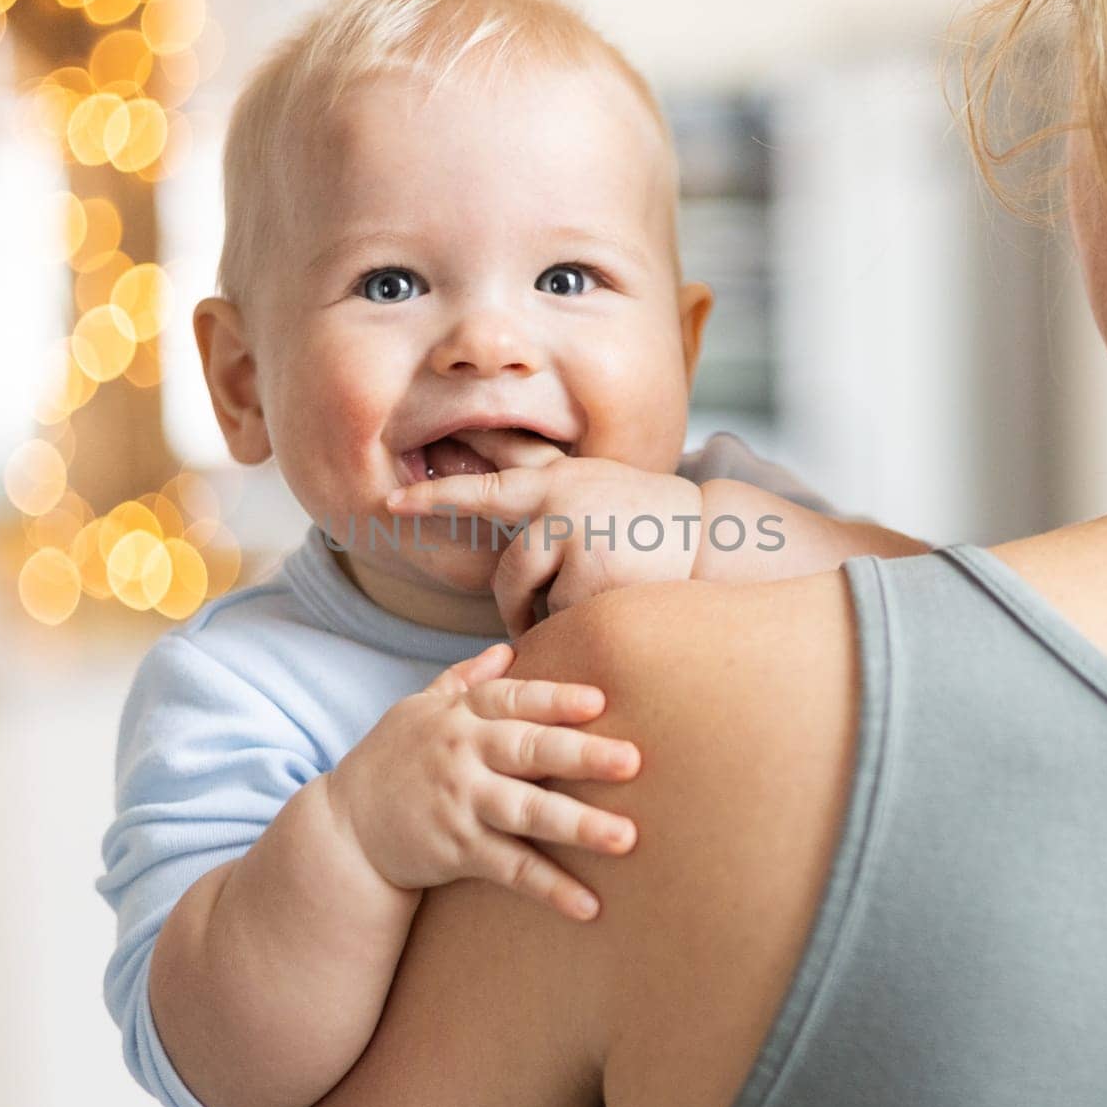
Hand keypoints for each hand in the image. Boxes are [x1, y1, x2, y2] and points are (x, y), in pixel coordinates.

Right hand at [325, 643, 640, 921]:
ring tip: (627, 837)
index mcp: (460, 715)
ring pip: (526, 813)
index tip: (599, 701)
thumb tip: (508, 648)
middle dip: (581, 756)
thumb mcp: (418, 709)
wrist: (344, 828)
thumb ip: (465, 680)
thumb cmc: (392, 760)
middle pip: (528, 751)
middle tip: (633, 761)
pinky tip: (589, 904)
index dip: (555, 698)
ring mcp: (460, 804)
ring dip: (577, 826)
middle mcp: (462, 755)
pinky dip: (550, 888)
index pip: (513, 700)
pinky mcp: (457, 851)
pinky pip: (511, 870)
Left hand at [387, 457, 706, 636]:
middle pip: (506, 573)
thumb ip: (547, 499)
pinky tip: (618, 603)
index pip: (484, 489)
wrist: (715, 537)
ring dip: (551, 616)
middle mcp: (555, 503)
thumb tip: (495, 499)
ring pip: (530, 599)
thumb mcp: (595, 489)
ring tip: (601, 599)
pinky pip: (561, 620)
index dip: (435, 499)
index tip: (391, 505)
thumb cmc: (652, 522)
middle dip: (517, 605)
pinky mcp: (589, 577)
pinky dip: (581, 626)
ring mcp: (571, 537)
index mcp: (553, 480)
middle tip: (542, 619)